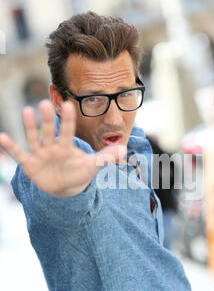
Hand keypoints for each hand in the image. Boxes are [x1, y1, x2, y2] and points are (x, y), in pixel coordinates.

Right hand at [0, 100, 125, 197]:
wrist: (64, 187)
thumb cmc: (78, 173)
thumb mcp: (92, 166)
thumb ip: (105, 157)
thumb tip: (124, 149)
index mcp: (67, 146)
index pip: (68, 131)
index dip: (69, 120)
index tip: (70, 105)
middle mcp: (52, 146)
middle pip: (50, 131)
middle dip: (48, 119)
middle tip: (46, 103)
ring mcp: (40, 154)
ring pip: (34, 138)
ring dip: (30, 126)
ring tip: (26, 111)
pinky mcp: (30, 164)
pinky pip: (19, 155)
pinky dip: (11, 147)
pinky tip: (2, 137)